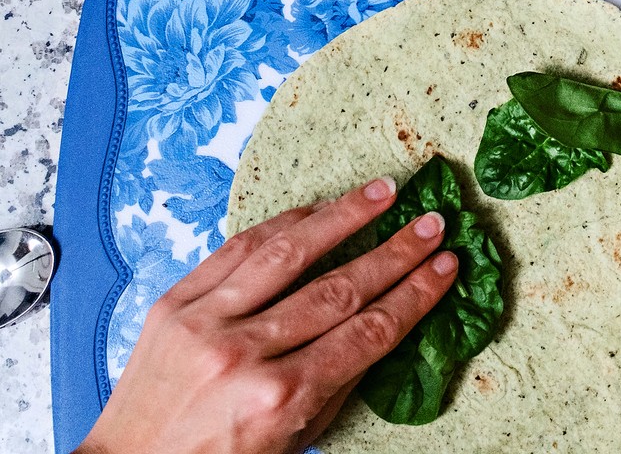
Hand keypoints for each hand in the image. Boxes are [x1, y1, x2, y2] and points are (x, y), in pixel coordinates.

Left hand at [75, 177, 457, 453]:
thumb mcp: (292, 440)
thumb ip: (337, 381)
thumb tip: (386, 322)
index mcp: (278, 398)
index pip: (367, 333)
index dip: (415, 295)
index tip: (446, 266)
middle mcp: (243, 354)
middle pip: (339, 289)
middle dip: (395, 253)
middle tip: (432, 223)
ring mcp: (204, 322)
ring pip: (289, 254)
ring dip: (343, 217)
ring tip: (383, 192)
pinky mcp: (174, 302)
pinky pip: (237, 249)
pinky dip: (283, 225)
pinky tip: (317, 209)